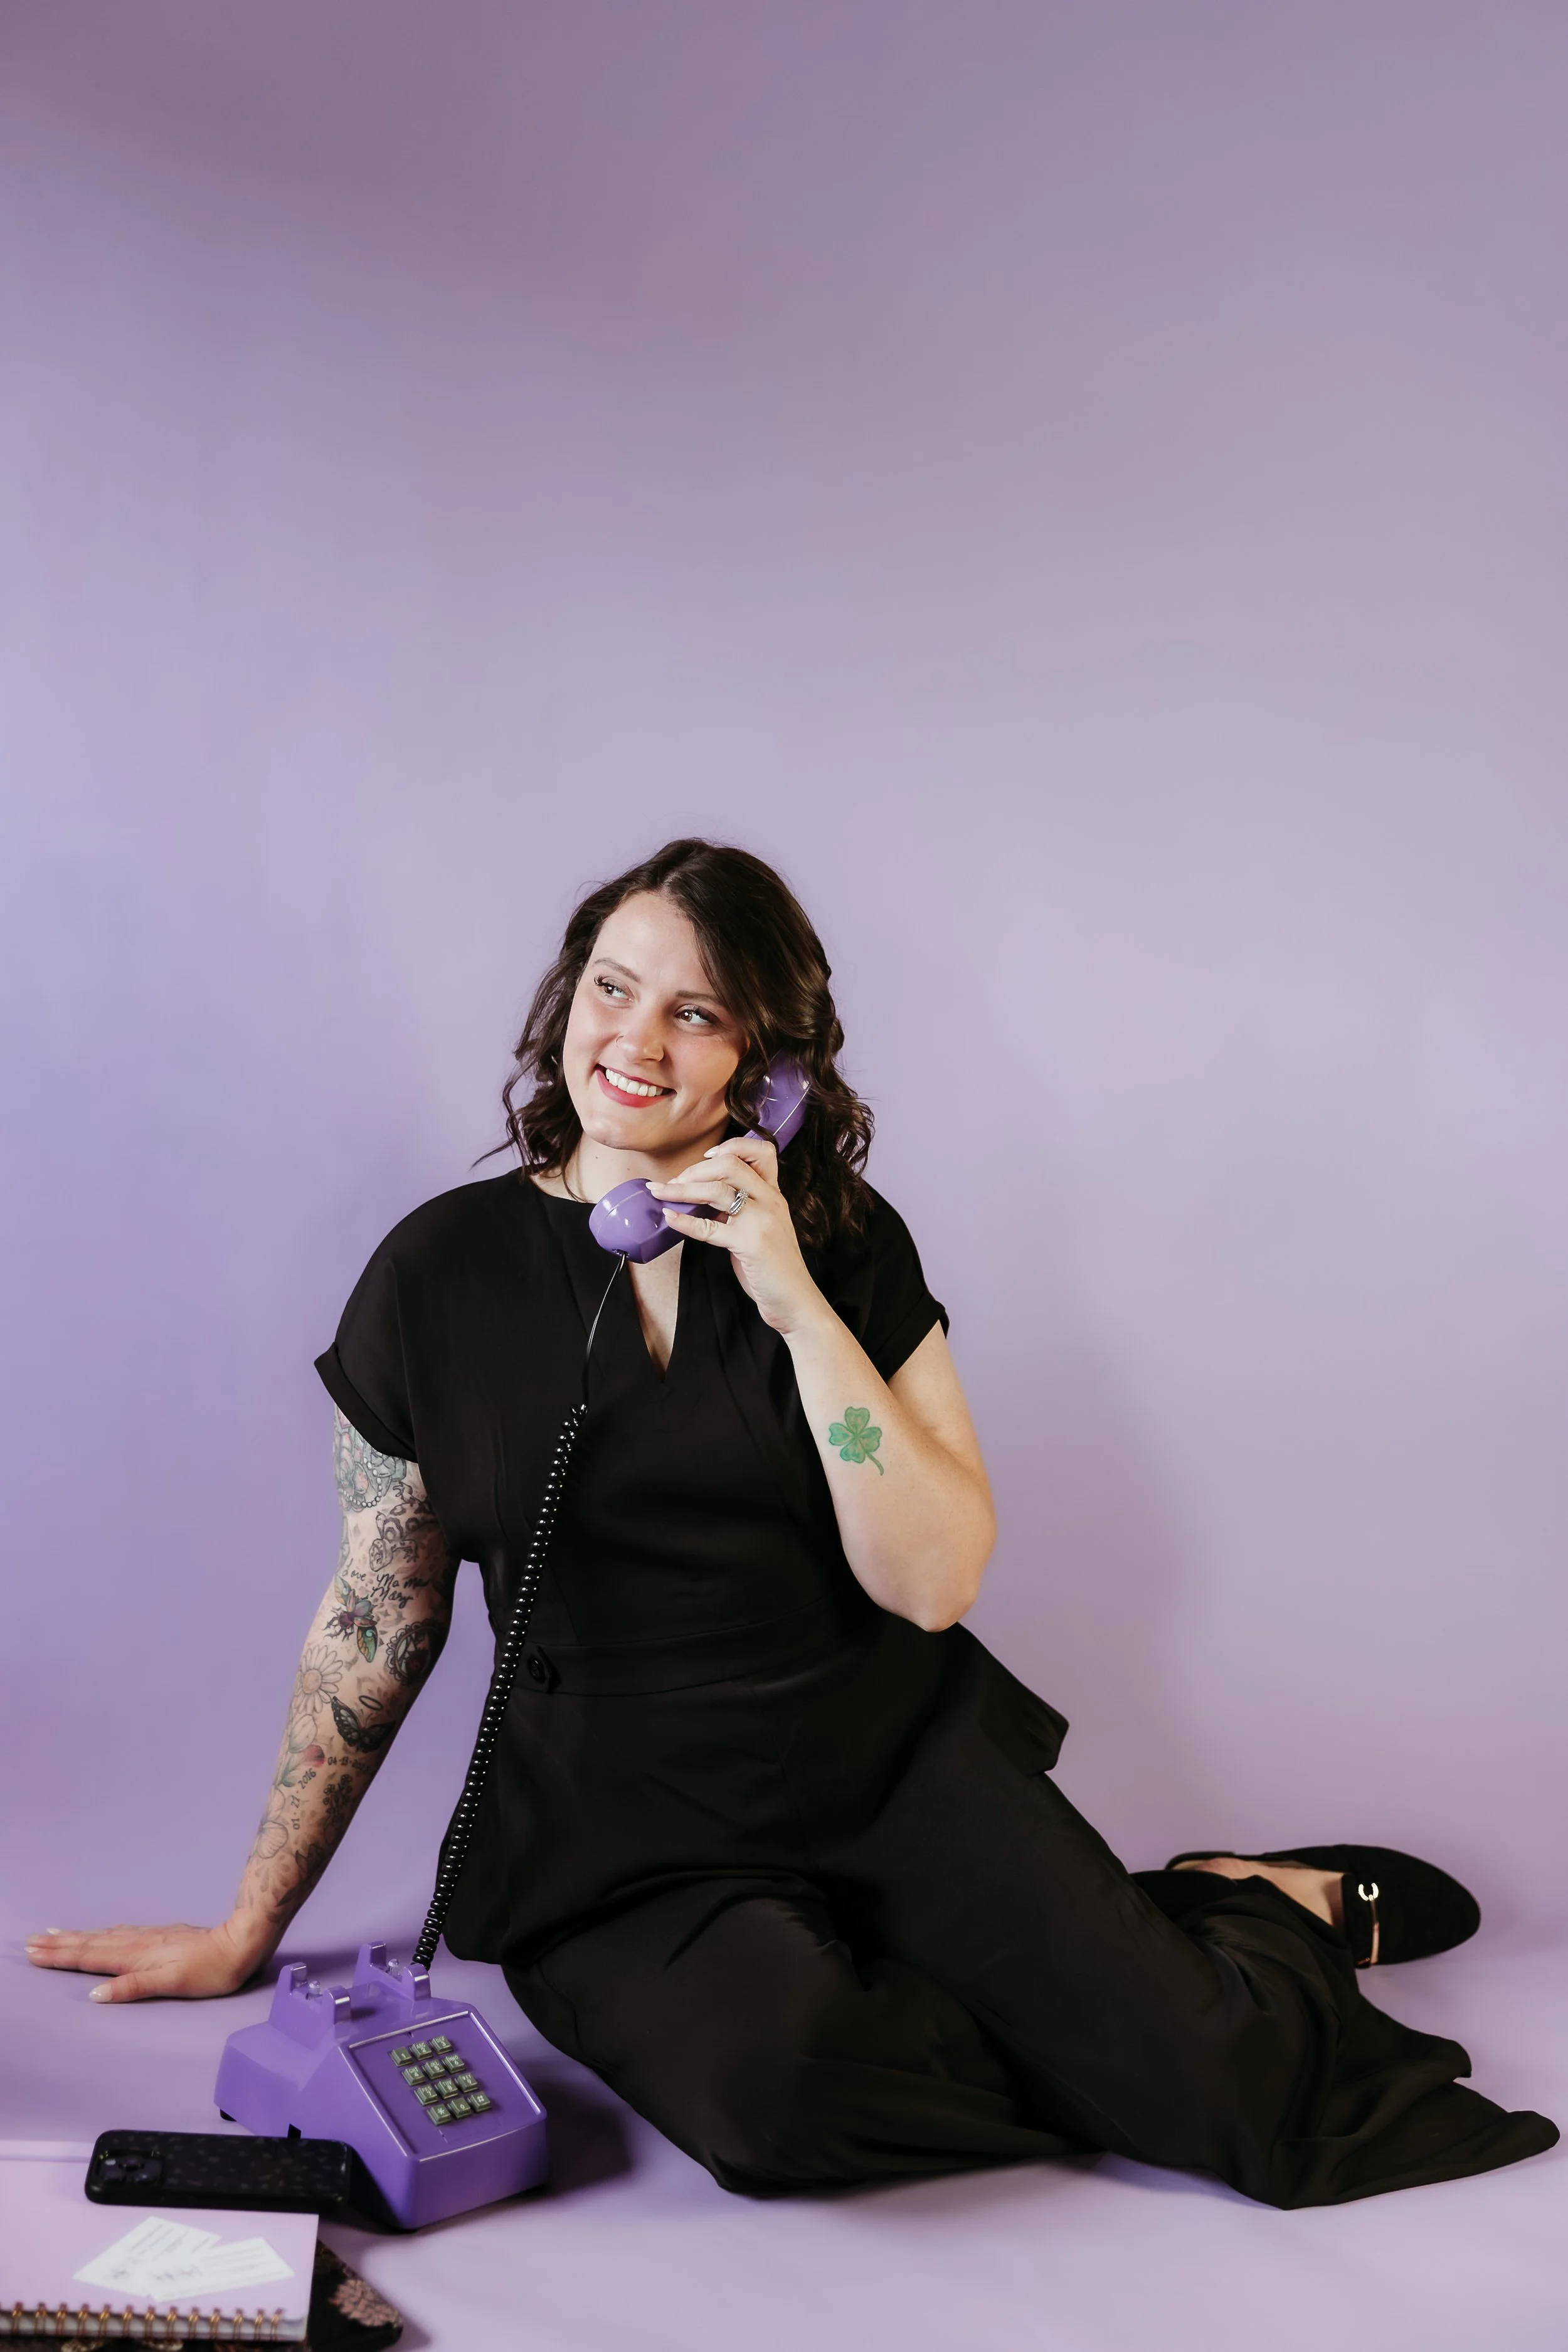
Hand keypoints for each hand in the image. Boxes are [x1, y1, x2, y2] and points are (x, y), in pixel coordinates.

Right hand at [26, 1914, 274, 2002]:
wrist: (239, 1944)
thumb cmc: (209, 1971)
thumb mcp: (171, 1984)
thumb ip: (132, 1987)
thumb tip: (95, 1995)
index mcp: (136, 1957)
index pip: (89, 1957)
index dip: (60, 1957)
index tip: (34, 1952)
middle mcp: (138, 1944)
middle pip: (91, 1943)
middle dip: (60, 1944)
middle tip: (31, 1941)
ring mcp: (149, 1937)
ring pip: (103, 1936)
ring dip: (77, 1936)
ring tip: (55, 1934)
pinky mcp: (160, 1936)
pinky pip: (119, 1933)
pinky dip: (101, 1933)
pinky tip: (101, 1933)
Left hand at [649, 1137, 828, 1337]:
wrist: (794, 1299)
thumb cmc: (775, 1265)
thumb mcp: (762, 1227)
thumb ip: (739, 1209)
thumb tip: (701, 1198)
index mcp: (774, 1194)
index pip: (761, 1150)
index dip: (732, 1146)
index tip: (706, 1158)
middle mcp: (770, 1201)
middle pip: (730, 1164)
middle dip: (695, 1169)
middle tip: (673, 1181)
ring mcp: (760, 1221)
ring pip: (717, 1191)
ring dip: (681, 1189)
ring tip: (659, 1193)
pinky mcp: (749, 1245)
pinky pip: (709, 1228)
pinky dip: (684, 1221)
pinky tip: (669, 1218)